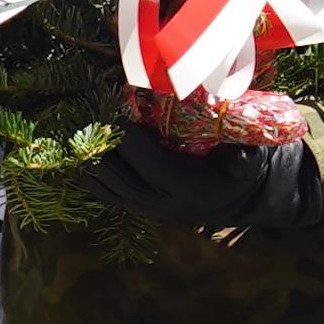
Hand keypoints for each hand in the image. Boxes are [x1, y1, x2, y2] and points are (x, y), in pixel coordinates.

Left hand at [92, 131, 323, 233]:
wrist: (232, 200)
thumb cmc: (237, 173)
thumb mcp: (249, 164)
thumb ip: (244, 159)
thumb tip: (240, 152)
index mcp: (186, 188)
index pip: (152, 166)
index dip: (133, 143)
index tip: (118, 116)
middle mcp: (161, 202)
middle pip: (122, 176)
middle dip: (103, 147)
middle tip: (88, 116)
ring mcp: (145, 206)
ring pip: (108, 185)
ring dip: (89, 160)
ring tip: (74, 132)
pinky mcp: (135, 206)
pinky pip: (105, 193)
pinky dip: (88, 176)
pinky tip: (73, 157)